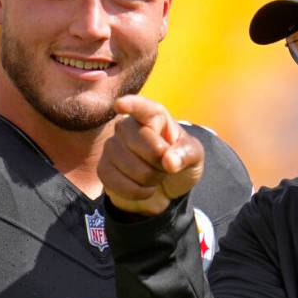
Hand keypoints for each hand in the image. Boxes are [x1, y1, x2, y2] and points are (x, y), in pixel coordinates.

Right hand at [98, 95, 204, 215]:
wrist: (165, 189)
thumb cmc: (179, 163)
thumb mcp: (194, 156)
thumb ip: (186, 155)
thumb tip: (169, 161)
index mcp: (153, 116)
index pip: (141, 108)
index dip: (131, 105)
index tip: (120, 105)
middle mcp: (127, 127)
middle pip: (141, 141)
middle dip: (160, 161)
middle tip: (165, 166)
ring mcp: (112, 146)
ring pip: (130, 166)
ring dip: (150, 179)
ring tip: (155, 176)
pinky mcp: (103, 168)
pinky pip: (116, 182)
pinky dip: (136, 192)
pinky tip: (143, 188)